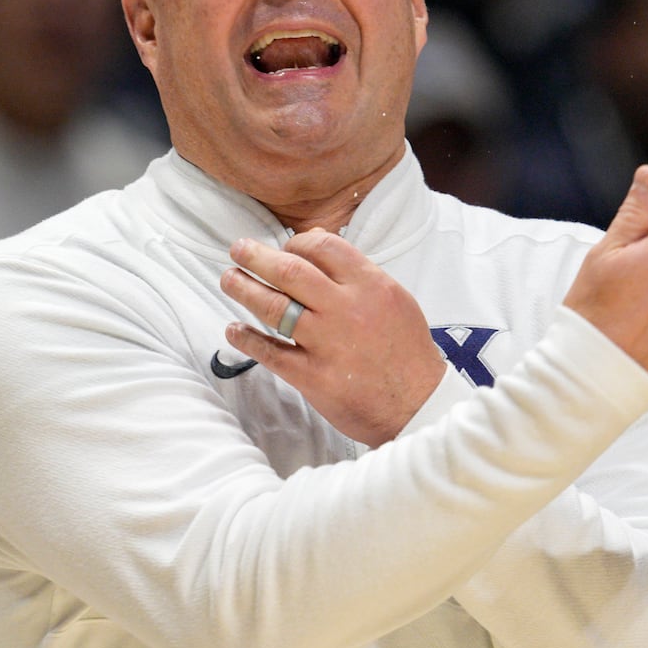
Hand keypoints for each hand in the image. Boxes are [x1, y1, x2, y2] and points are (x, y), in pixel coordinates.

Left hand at [221, 228, 446, 445]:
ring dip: (244, 290)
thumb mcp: (394, 299)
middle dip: (256, 257)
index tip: (283, 248)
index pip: (322, 247)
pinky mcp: (313, 377)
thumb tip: (318, 245)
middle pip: (289, 271)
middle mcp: (346, 309)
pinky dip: (247, 340)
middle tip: (238, 250)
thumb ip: (358, 274)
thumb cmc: (407, 351)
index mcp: (370, 285)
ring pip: (273, 307)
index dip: (295, 243)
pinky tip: (233, 330)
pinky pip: (270, 353)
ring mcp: (327, 343)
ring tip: (228, 279)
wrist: (418, 405)